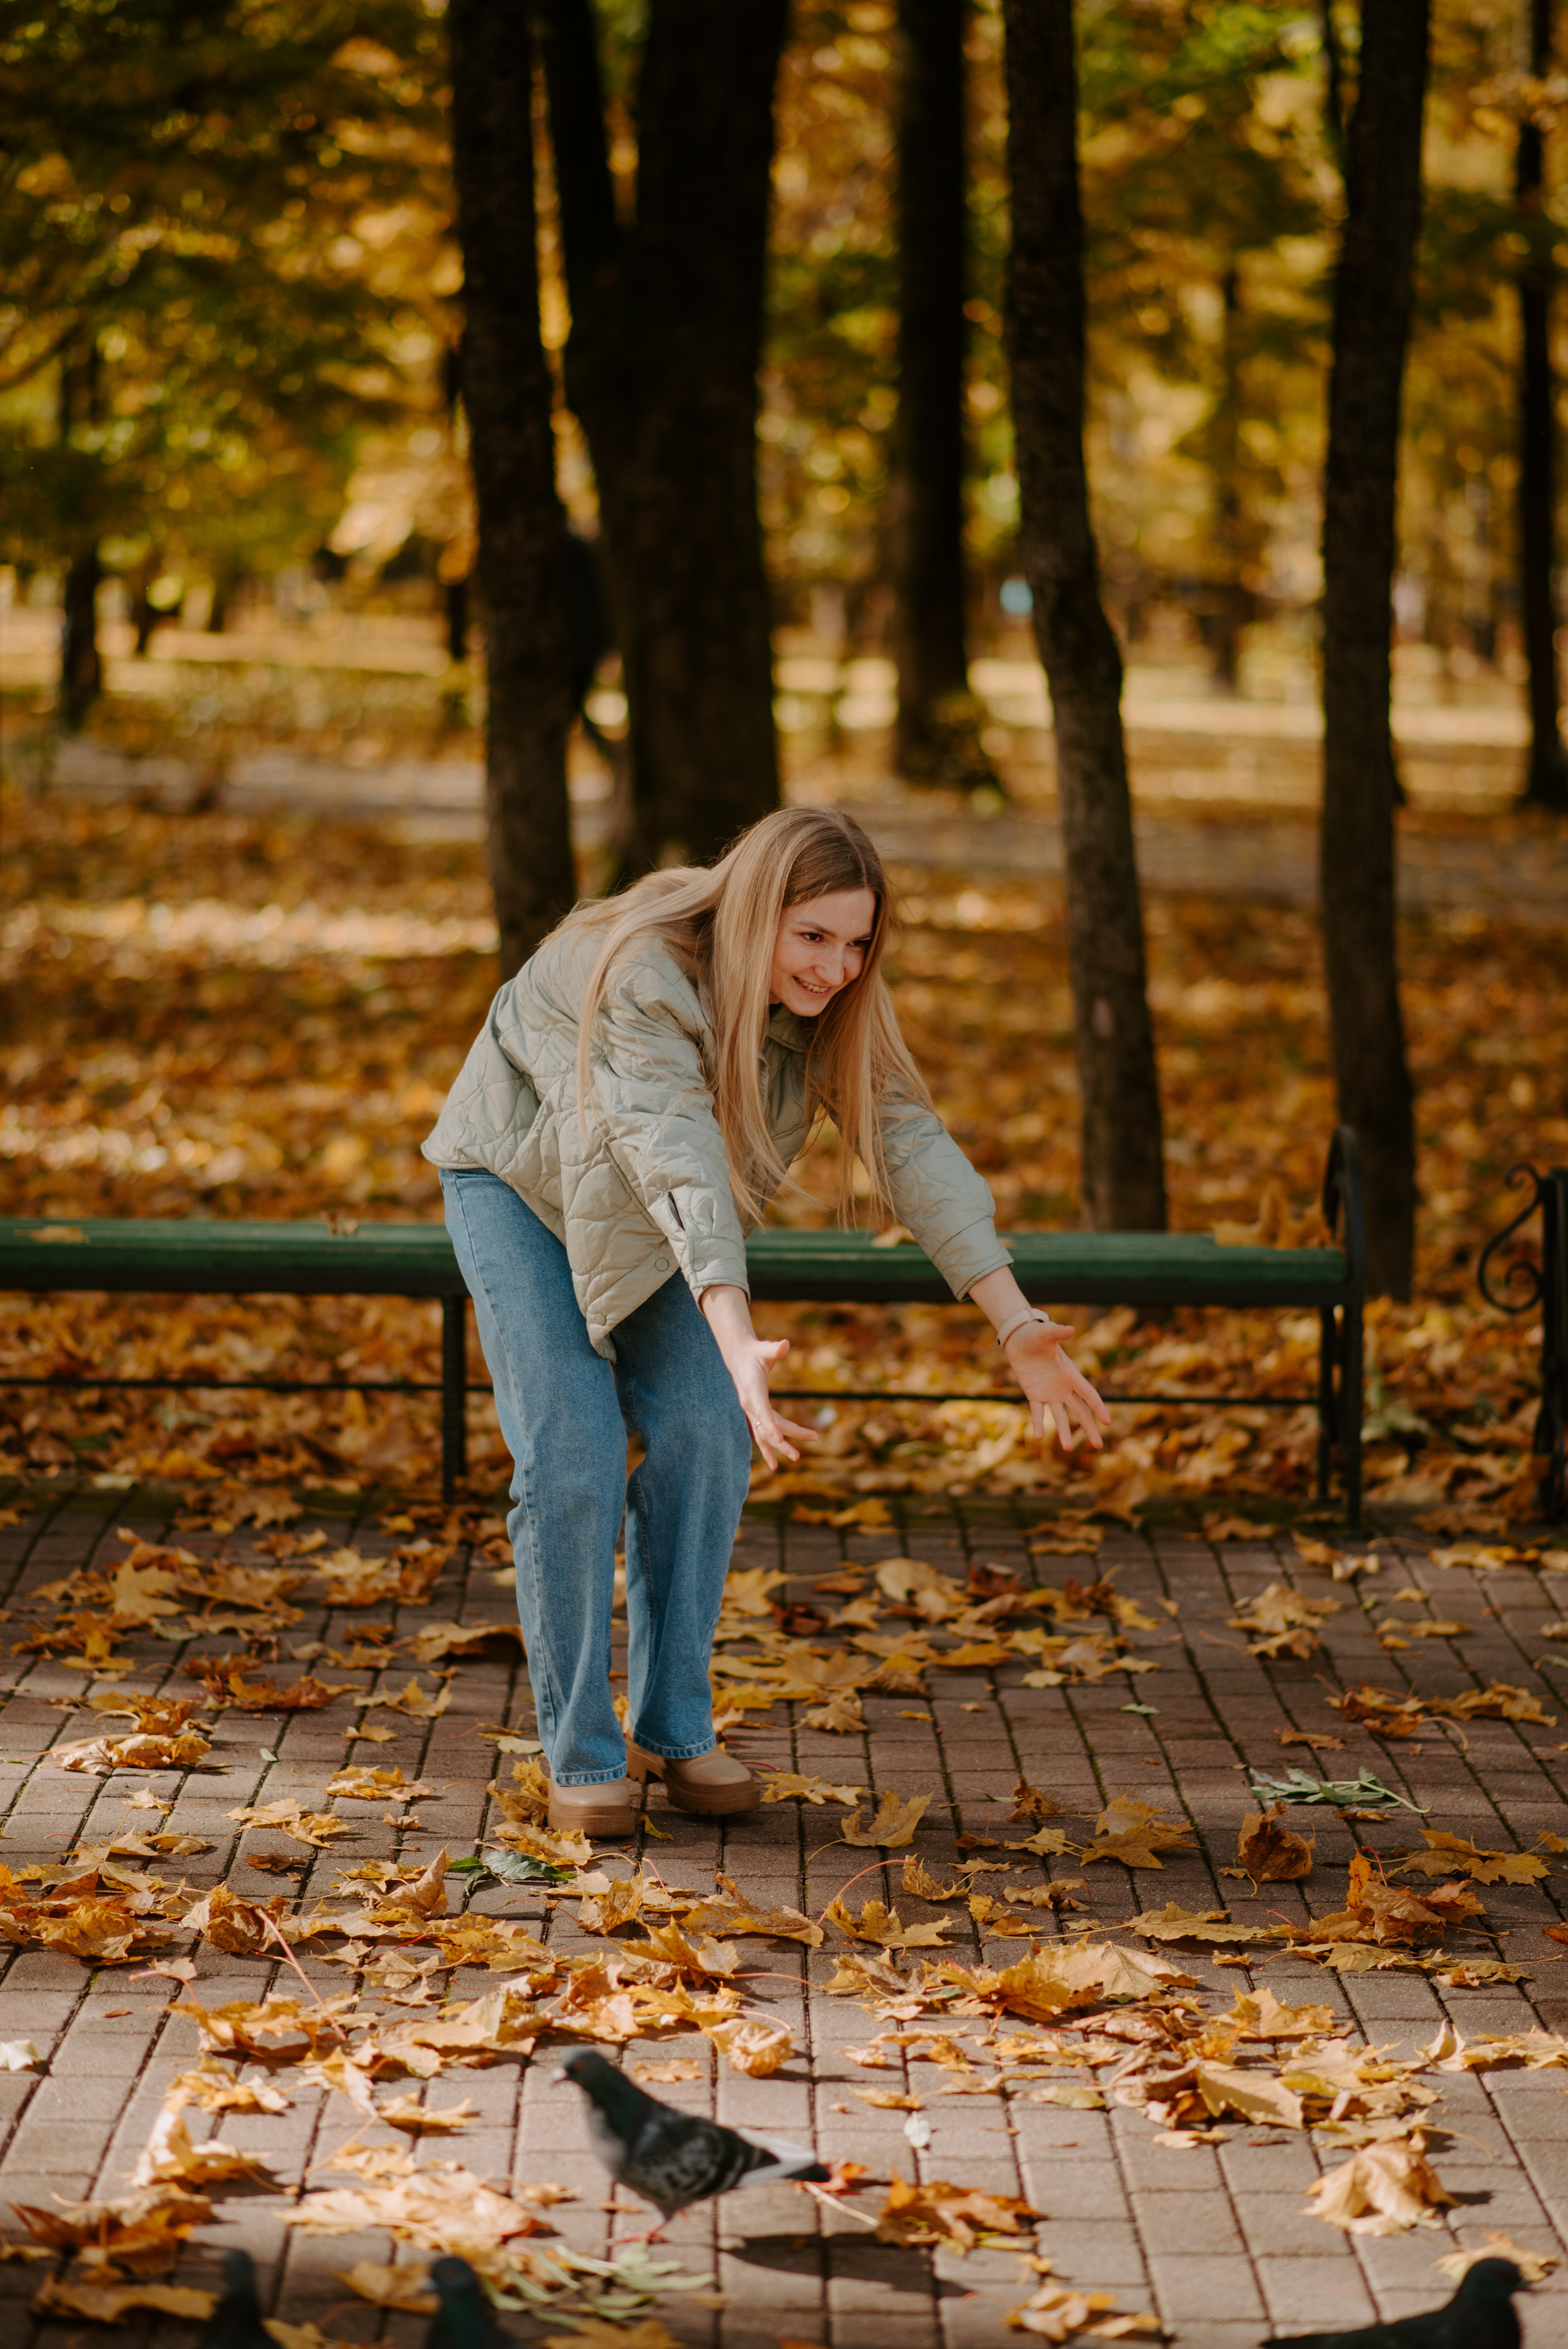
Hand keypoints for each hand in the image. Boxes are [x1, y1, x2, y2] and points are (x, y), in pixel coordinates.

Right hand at [700, 1285, 819, 1470]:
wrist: (739, 1357)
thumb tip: (785, 1344)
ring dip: (779, 1447)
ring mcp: (751, 1412)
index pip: (762, 1410)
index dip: (771, 1424)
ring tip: (795, 1459)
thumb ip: (774, 1349)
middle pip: (768, 1426)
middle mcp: (750, 1405)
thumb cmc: (754, 1353)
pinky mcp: (755, 1414)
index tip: (779, 1438)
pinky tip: (775, 1462)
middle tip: (803, 1450)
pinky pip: (762, 1433)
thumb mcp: (764, 1349)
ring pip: (765, 1434)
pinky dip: (769, 1447)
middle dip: (785, 1440)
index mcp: (752, 1391)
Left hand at [1004, 1316, 1110, 1451]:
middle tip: (1098, 1446)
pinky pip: (1037, 1412)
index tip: (1107, 1422)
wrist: (1019, 1338)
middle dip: (1089, 1428)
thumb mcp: (1046, 1333)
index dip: (1098, 1407)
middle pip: (1080, 1411)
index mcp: (1071, 1374)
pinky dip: (1037, 1423)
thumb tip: (1070, 1329)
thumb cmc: (1035, 1334)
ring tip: (1068, 1449)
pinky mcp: (1034, 1394)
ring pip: (1060, 1416)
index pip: (1088, 1394)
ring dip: (1064, 1432)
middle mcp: (1063, 1387)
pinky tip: (1037, 1437)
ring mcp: (1049, 1392)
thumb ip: (1057, 1333)